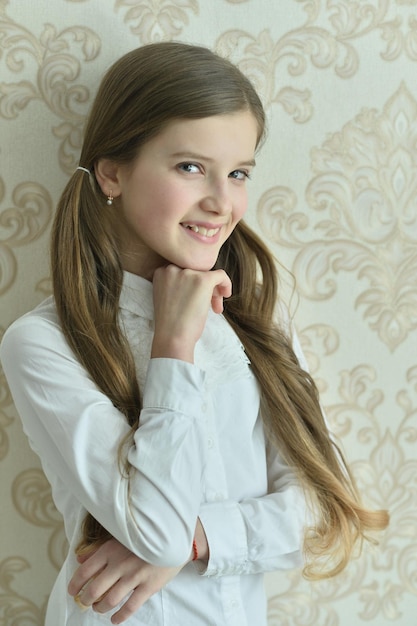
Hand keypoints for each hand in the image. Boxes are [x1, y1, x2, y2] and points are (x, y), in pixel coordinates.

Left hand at [68, 539, 183, 623]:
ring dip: (100, 608)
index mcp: (111, 549)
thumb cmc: (143, 537)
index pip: (85, 570)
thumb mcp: (120, 538)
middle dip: (86, 599)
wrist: (172, 538)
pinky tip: (115, 619)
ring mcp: (135, 576)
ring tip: (99, 608)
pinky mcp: (148, 586)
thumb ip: (99, 549)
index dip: (75, 584)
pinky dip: (119, 616)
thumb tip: (79, 560)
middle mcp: (120, 563)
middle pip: (95, 589)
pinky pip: (130, 607)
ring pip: (110, 600)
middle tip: (85, 601)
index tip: (72, 590)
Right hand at [151, 265, 231, 361]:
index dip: (191, 285)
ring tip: (214, 308)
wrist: (172, 336)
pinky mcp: (203, 280)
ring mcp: (188, 273)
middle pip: (196, 272)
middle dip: (203, 288)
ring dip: (213, 291)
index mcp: (161, 272)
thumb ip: (178, 285)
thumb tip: (199, 281)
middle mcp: (172, 268)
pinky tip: (226, 294)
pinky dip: (226, 283)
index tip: (195, 300)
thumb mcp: (168, 297)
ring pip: (208, 275)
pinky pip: (220, 275)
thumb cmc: (170, 324)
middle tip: (208, 306)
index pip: (184, 271)